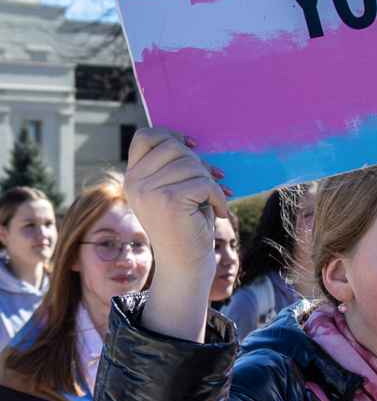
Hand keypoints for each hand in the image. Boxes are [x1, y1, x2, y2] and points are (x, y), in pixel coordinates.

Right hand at [125, 127, 229, 340]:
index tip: (193, 147)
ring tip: (212, 201)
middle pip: (174, 147)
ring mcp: (148, 191)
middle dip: (199, 163)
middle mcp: (134, 182)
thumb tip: (190, 140)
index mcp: (133, 177)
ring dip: (210, 181)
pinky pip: (204, 182)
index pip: (145, 136)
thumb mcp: (175, 187)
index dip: (170, 135)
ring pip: (191, 164)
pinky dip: (218, 195)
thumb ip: (175, 164)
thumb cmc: (187, 223)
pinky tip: (219, 211)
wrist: (185, 265)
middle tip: (210, 183)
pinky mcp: (168, 201)